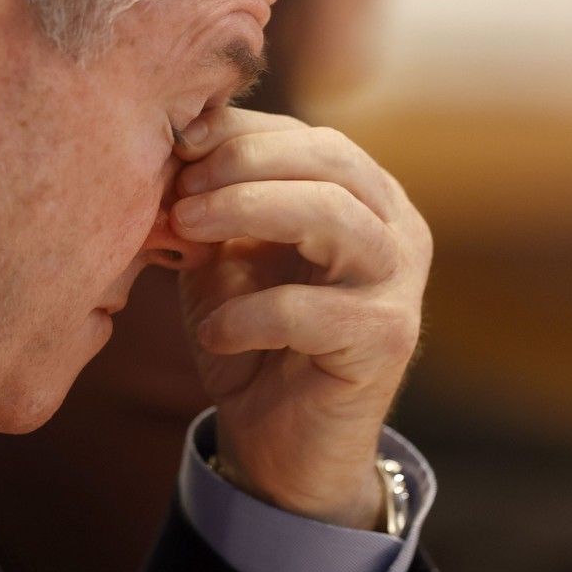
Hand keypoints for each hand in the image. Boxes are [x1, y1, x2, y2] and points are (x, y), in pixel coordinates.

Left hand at [170, 107, 431, 530]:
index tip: (176, 146)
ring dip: (245, 211)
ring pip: (333, 214)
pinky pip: (313, 309)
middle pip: (328, 158)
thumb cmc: (249, 330)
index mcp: (360, 192)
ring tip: (185, 232)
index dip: (238, 132)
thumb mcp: (222, 253)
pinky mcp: (388, 339)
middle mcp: (393, 224)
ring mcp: (399, 281)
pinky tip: (213, 333)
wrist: (278, 439)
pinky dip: (248, 314)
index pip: (304, 134)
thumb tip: (172, 150)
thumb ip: (208, 202)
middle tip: (180, 193)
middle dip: (242, 164)